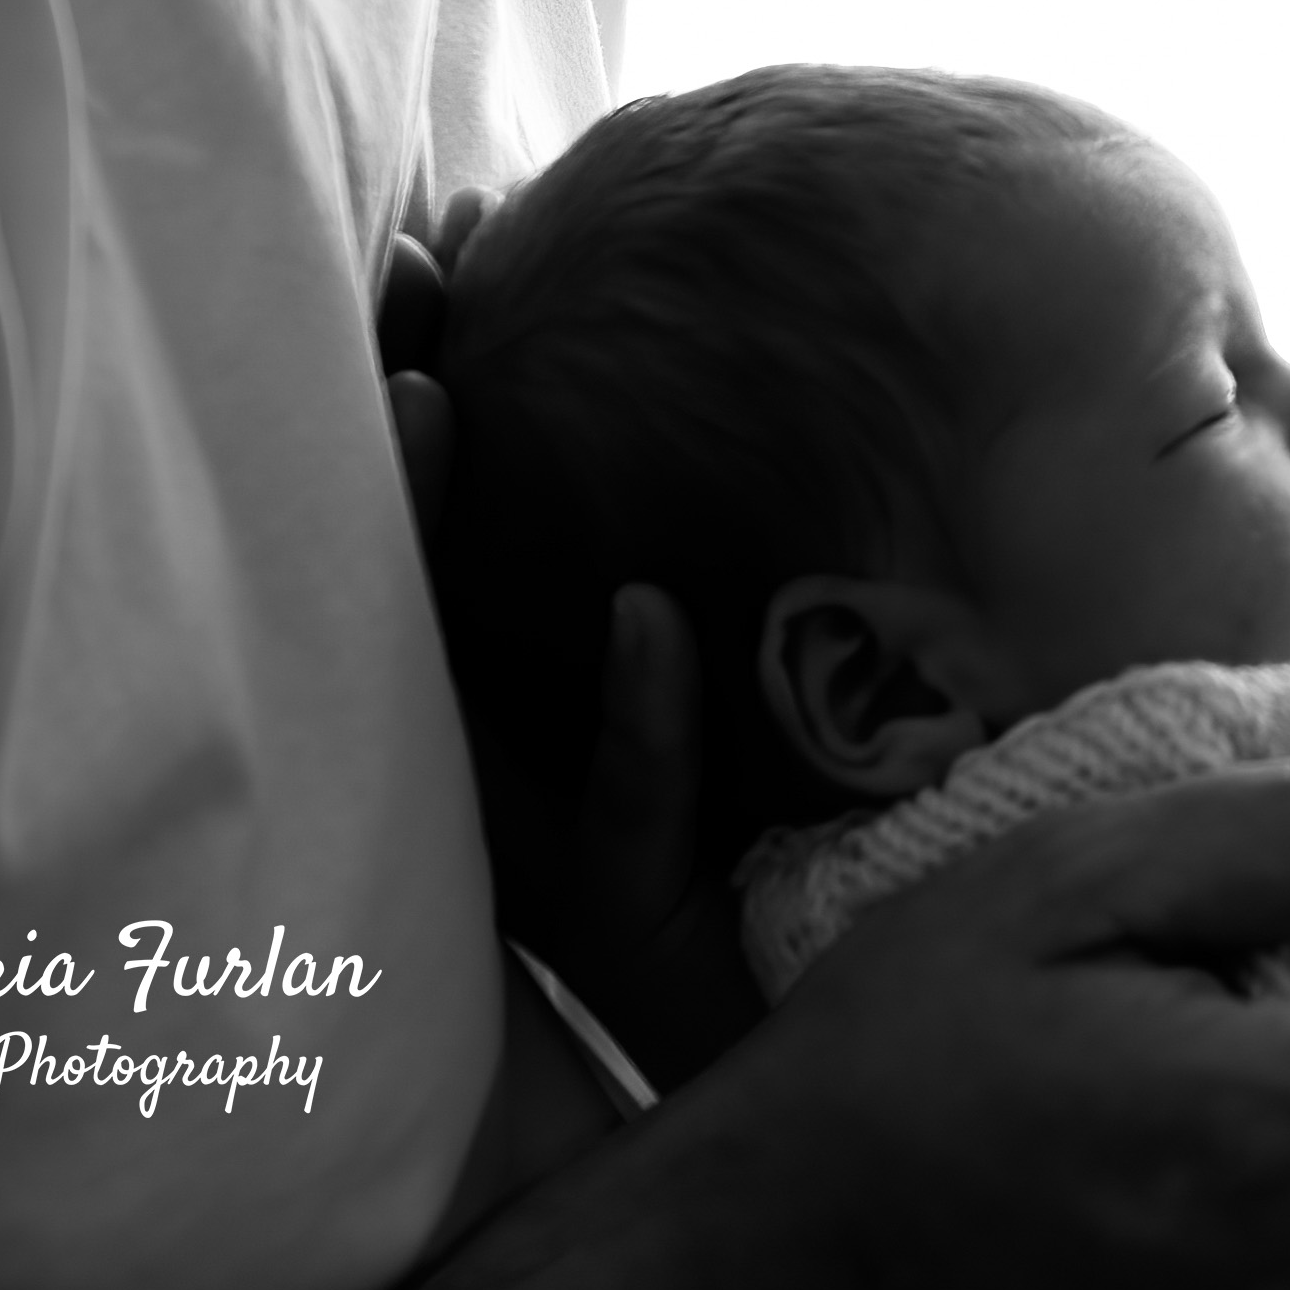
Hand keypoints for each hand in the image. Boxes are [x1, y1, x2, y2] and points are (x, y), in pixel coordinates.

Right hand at [386, 191, 769, 1090]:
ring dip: (443, 548)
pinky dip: (634, 720)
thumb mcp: (781, 660)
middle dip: (387, 448)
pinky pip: (621, 836)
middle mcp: (522, 768)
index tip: (431, 241)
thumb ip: (735, 547)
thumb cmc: (838, 839)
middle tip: (390, 297)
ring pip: (466, 703)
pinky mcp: (647, 947)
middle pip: (416, 595)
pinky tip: (647, 614)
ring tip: (434, 403)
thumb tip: (749, 365)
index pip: (455, 523)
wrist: (903, 1048)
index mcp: (543, 687)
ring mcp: (571, 856)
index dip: (430, 397)